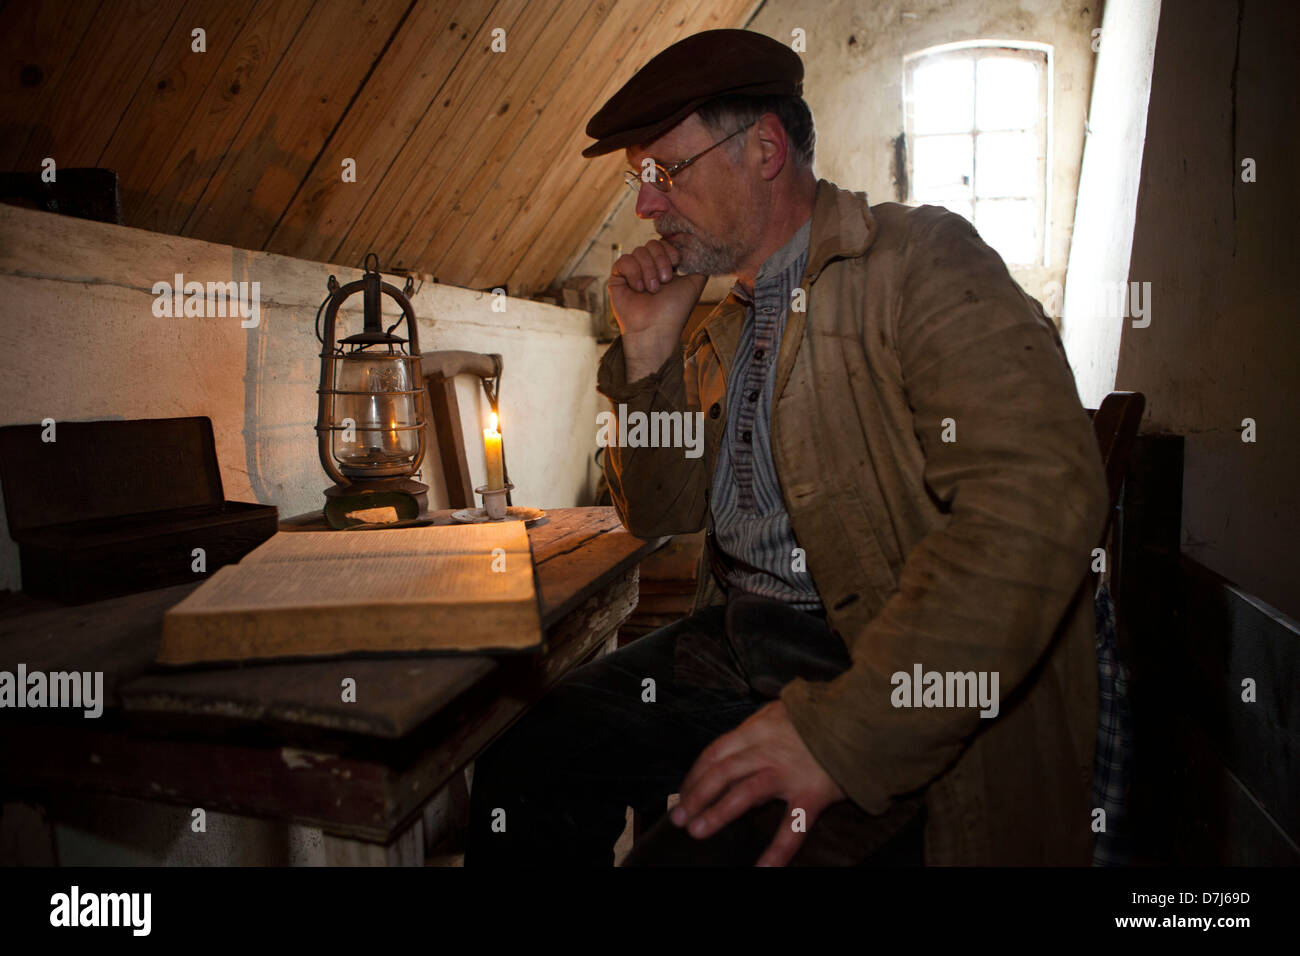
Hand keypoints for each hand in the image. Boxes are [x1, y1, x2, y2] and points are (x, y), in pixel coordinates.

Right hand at [608, 239, 706, 379]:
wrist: (656, 329)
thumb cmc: (675, 311)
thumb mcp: (694, 283)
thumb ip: (699, 264)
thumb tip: (697, 248)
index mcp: (665, 267)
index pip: (664, 243)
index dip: (670, 251)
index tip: (676, 265)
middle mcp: (648, 268)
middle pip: (652, 244)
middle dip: (660, 260)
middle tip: (664, 281)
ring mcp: (632, 272)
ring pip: (638, 251)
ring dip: (648, 270)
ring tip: (652, 290)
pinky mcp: (617, 278)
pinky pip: (624, 260)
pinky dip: (634, 273)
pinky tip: (638, 289)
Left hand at [671, 699, 846, 865]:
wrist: (864, 719)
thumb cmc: (823, 717)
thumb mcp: (784, 710)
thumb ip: (759, 726)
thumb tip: (736, 743)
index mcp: (758, 728)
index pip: (716, 751)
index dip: (696, 774)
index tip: (684, 791)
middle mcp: (768, 748)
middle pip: (721, 772)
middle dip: (696, 795)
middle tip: (679, 816)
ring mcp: (789, 772)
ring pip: (744, 792)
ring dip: (717, 812)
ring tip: (698, 830)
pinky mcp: (812, 793)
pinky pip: (791, 827)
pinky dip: (776, 852)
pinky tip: (761, 869)